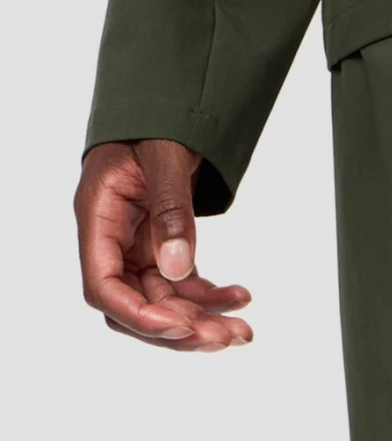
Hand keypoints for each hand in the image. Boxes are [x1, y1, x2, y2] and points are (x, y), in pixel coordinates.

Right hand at [76, 140, 251, 349]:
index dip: (139, 316)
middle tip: (227, 336)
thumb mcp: (164, 156)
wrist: (167, 104)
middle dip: (181, 329)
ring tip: (243, 329)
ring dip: (203, 322)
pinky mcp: (161, 248)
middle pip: (136, 307)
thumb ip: (170, 210)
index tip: (182, 326)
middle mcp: (114, 240)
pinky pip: (183, 287)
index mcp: (99, 217)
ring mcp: (137, 247)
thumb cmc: (156, 122)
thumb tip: (177, 268)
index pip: (103, 287)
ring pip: (164, 305)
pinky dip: (211, 299)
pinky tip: (240, 297)